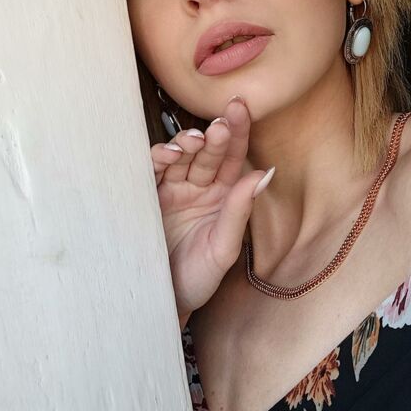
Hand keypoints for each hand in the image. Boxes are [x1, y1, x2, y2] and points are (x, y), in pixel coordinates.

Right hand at [151, 96, 273, 324]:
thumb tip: (264, 172)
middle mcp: (198, 188)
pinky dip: (158, 160)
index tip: (242, 109)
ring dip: (186, 146)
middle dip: (214, 137)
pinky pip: (151, 173)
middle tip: (220, 125)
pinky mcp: (146, 199)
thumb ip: (239, 211)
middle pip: (207, 154)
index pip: (233, 158)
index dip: (237, 133)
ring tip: (195, 141)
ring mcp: (171, 192)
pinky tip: (168, 154)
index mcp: (222, 196)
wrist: (164, 301)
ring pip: (179, 159)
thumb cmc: (198, 278)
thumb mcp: (223, 249)